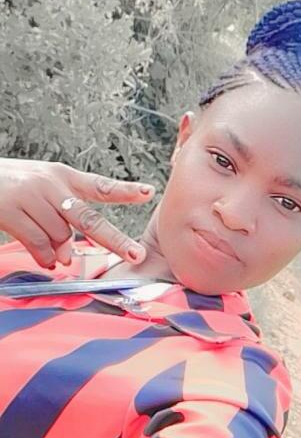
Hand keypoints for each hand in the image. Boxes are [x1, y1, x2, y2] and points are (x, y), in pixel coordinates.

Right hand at [0, 158, 155, 268]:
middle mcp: (51, 184)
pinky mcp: (10, 210)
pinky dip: (43, 257)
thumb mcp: (41, 190)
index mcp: (64, 176)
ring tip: (54, 256)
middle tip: (136, 254)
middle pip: (89, 219)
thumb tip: (66, 256)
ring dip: (59, 251)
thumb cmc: (11, 185)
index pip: (101, 185)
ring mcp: (31, 196)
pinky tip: (45, 261)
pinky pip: (37, 243)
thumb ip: (59, 220)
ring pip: (60, 236)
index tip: (149, 192)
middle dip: (115, 239)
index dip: (126, 190)